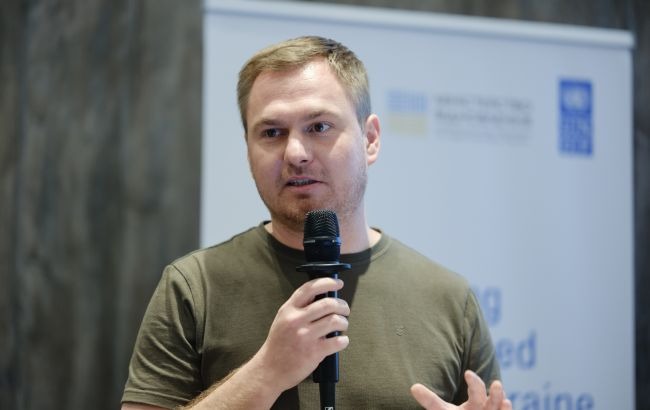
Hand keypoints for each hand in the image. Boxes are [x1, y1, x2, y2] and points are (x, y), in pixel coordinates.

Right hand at [253, 277, 349, 391]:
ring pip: (335, 320)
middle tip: (344, 309)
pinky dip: (343, 340)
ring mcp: (305, 336)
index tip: (338, 284)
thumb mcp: (283, 319)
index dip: (328, 282)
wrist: (269, 369)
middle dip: (342, 305)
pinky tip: (340, 341)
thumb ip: (299, 307)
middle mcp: (296, 320)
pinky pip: (337, 341)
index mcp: (289, 309)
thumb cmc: (278, 344)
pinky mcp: (313, 352)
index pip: (310, 288)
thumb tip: (321, 294)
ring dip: (344, 322)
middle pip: (328, 304)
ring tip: (342, 325)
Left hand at [410, 370, 511, 409]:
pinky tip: (507, 404)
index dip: (473, 382)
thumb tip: (413, 387)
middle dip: (486, 389)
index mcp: (474, 402)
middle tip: (485, 379)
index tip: (466, 372)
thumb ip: (430, 400)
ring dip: (500, 399)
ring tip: (501, 391)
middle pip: (485, 398)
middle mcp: (485, 408)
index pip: (475, 389)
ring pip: (497, 407)